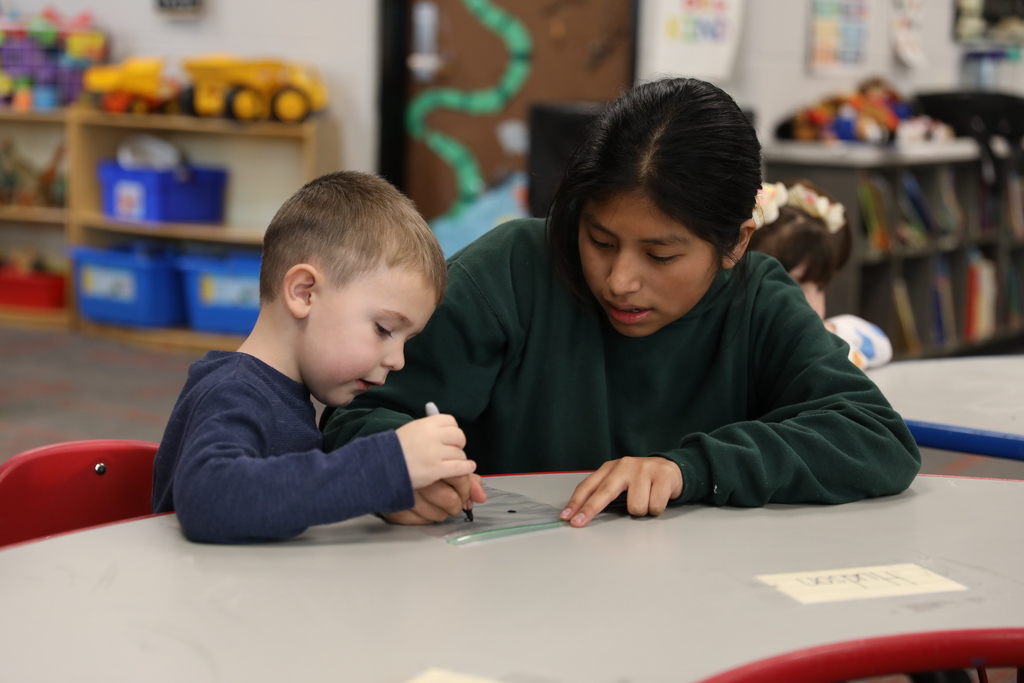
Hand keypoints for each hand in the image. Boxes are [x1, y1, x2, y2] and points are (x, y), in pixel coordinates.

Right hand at [380, 474, 486, 524]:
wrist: (382, 465)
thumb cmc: (419, 466)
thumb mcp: (444, 467)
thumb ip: (467, 479)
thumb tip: (481, 497)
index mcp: (432, 462)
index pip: (459, 477)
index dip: (467, 490)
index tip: (466, 495)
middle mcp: (419, 477)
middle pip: (450, 500)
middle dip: (457, 504)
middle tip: (453, 502)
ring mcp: (406, 494)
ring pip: (439, 515)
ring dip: (443, 513)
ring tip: (438, 505)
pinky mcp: (396, 508)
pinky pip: (422, 522)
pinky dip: (427, 519)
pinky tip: (424, 510)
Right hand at [396, 415, 474, 488]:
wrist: (380, 466)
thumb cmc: (393, 449)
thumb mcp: (411, 430)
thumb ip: (428, 428)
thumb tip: (446, 428)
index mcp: (426, 424)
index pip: (451, 421)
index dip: (452, 430)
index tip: (449, 438)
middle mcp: (433, 436)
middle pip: (459, 437)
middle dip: (458, 444)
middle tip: (452, 451)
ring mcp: (435, 453)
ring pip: (459, 454)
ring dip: (458, 459)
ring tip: (452, 463)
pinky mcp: (436, 469)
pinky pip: (459, 467)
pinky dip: (466, 467)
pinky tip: (469, 467)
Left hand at [559, 456, 682, 527]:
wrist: (672, 468)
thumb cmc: (641, 479)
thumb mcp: (620, 480)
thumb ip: (604, 492)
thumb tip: (582, 513)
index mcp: (611, 467)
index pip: (590, 485)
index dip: (577, 502)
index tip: (566, 517)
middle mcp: (625, 466)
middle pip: (604, 492)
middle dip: (590, 509)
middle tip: (578, 523)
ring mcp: (644, 470)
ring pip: (635, 507)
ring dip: (642, 510)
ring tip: (647, 500)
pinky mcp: (663, 476)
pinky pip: (655, 506)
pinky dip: (656, 508)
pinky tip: (658, 497)